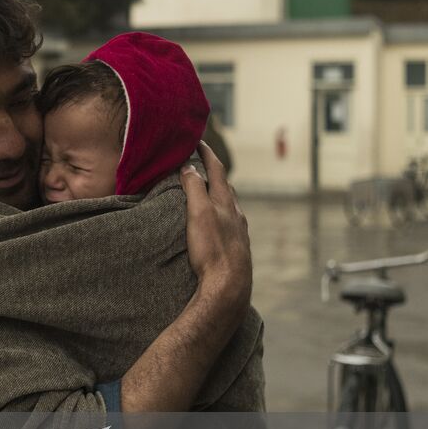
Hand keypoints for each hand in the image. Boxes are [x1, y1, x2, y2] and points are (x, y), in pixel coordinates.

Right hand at [180, 141, 252, 312]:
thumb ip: (194, 188)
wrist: (229, 287)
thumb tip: (189, 167)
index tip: (198, 141)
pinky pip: (229, 224)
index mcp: (225, 202)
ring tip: (206, 192)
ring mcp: (238, 231)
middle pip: (225, 186)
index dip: (207, 154)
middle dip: (213, 173)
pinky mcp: (236, 248)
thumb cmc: (212, 250)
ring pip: (229, 206)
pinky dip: (220, 215)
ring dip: (217, 195)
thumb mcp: (198, 214)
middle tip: (201, 163)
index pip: (217, 170)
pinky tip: (216, 225)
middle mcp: (236, 214)